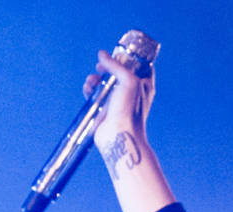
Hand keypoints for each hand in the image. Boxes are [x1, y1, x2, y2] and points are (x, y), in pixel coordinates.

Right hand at [83, 49, 154, 171]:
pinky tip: (88, 89)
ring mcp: (118, 101)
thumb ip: (116, 65)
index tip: (120, 54)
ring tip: (92, 80)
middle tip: (100, 66)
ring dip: (96, 78)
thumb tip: (102, 54)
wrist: (119, 136)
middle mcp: (133, 92)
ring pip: (105, 82)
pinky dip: (90, 89)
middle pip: (119, 72)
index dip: (131, 58)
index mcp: (144, 85)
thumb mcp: (128, 81)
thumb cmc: (129, 110)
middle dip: (107, 67)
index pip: (142, 66)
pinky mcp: (105, 109)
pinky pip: (95, 94)